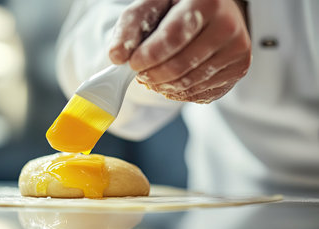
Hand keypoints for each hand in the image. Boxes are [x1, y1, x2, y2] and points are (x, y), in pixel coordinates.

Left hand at [109, 0, 250, 102]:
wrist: (210, 13)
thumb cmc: (177, 8)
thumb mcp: (151, 7)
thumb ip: (130, 28)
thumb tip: (116, 56)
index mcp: (207, 2)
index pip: (174, 37)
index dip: (149, 56)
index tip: (133, 64)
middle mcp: (229, 25)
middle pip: (182, 65)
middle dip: (153, 74)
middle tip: (140, 73)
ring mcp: (237, 50)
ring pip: (190, 83)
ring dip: (164, 86)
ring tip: (154, 76)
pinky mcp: (239, 70)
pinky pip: (202, 94)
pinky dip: (180, 93)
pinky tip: (173, 80)